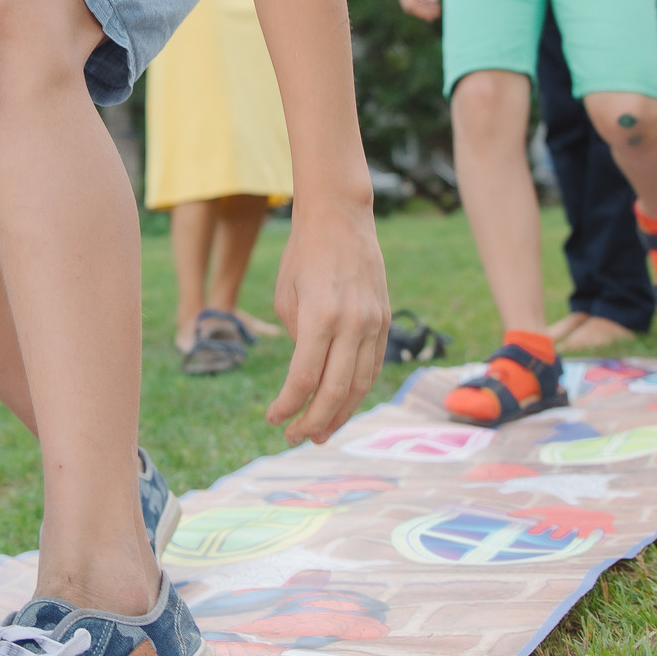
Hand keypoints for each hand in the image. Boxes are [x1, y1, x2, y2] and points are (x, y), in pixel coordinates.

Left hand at [265, 195, 389, 444]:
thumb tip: (307, 374)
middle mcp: (352, 323)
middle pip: (335, 390)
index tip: (273, 419)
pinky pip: (373, 366)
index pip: (304, 378)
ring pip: (360, 384)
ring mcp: (373, 323)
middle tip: (294, 438)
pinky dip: (358, 391)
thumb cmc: (303, 254)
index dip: (288, 405)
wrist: (340, 217)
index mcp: (320, 316)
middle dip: (313, 421)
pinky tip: (342, 405)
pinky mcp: (383, 320)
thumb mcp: (286, 297)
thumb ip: (298, 339)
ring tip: (319, 433)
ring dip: (339, 414)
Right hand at [391, 0, 441, 20]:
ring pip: (407, 2)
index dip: (424, 12)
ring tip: (435, 9)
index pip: (411, 5)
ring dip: (421, 7)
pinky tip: (428, 0)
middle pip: (408, 6)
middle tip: (437, 15)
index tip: (436, 13)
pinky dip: (417, 0)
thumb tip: (434, 1)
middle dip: (422, 13)